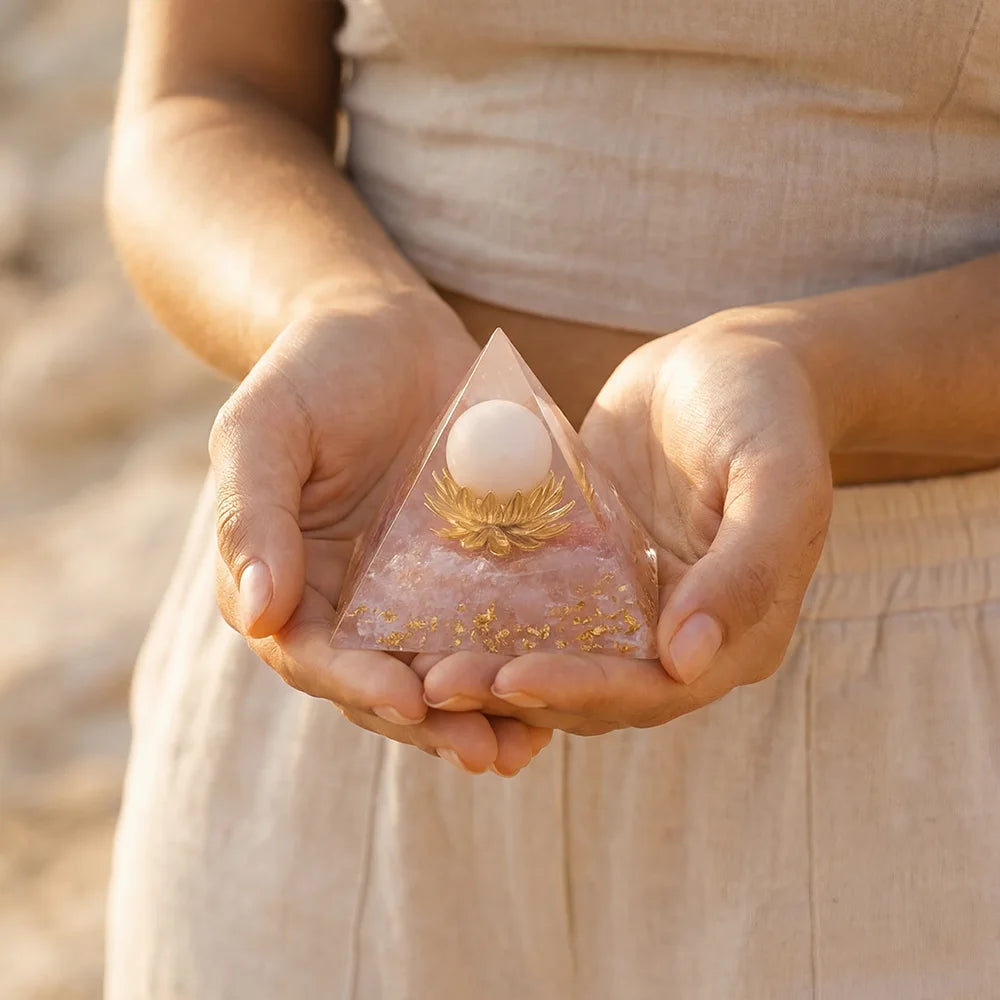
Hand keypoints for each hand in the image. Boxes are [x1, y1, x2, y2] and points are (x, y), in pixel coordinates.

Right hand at [211, 292, 551, 773]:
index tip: (403, 697)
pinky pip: (505, 621)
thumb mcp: (266, 428)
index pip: (314, 653)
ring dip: (487, 711)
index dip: (355, 682)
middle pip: (388, 681)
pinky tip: (572, 682)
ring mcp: (421, 589)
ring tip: (532, 743)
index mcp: (293, 582)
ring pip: (450, 666)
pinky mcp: (480, 566)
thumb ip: (253, 513)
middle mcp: (357, 602)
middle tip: (484, 749)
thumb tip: (257, 610)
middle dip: (433, 721)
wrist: (386, 329)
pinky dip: (531, 656)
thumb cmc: (313, 371)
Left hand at [419, 307, 833, 732]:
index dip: (584, 691)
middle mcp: (677, 634)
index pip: (654, 688)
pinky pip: (535, 600)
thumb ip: (746, 569)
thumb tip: (686, 662)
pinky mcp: (588, 568)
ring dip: (492, 666)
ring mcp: (628, 603)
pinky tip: (428, 610)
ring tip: (419, 666)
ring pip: (556, 653)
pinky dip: (489, 614)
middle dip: (519, 691)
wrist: (729, 360)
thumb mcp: (778, 478)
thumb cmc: (769, 410)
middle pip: (593, 688)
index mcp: (735, 635)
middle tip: (436, 684)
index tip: (512, 680)